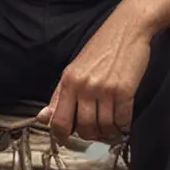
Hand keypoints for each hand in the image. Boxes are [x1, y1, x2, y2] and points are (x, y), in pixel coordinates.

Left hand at [36, 9, 152, 143]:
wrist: (127, 29)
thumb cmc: (101, 48)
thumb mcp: (75, 69)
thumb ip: (60, 96)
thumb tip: (42, 117)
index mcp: (68, 81)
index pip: (59, 120)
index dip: (60, 136)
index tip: (65, 140)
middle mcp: (84, 86)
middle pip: (84, 128)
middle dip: (91, 135)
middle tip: (97, 131)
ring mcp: (104, 89)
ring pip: (103, 127)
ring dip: (109, 132)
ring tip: (111, 126)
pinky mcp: (124, 91)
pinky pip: (122, 120)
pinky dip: (123, 125)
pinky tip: (122, 121)